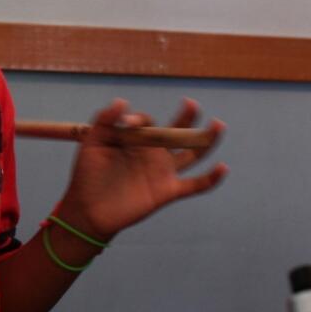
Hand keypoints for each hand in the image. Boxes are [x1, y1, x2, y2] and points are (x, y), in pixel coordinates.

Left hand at [58, 98, 226, 239]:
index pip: (148, 122)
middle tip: (190, 103)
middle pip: (176, 131)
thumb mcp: (92, 144)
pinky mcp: (167, 191)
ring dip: (206, 140)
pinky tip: (223, 168)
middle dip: (186, 117)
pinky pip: (195, 185)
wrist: (87, 209)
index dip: (142, 119)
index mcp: (136, 139)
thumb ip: (104, 121)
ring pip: (192, 153)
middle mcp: (153, 152)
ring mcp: (163, 171)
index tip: (130, 123)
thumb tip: (123, 101)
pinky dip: (211, 179)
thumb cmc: (88, 175)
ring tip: (218, 125)